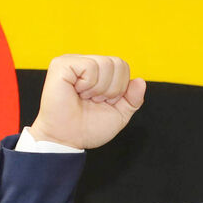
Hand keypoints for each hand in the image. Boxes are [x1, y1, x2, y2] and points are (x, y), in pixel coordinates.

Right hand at [28, 54, 145, 148]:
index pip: (123, 66)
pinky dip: (88, 85)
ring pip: (106, 64)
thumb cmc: (87, 128)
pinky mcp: (62, 65)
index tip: (104, 102)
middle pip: (118, 63)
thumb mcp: (119, 115)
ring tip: (84, 97)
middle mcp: (85, 63)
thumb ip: (132, 99)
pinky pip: (90, 66)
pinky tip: (76, 92)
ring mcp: (73, 62)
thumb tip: (140, 81)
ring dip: (99, 89)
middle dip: (112, 89)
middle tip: (93, 101)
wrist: (67, 140)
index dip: (120, 88)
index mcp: (97, 72)